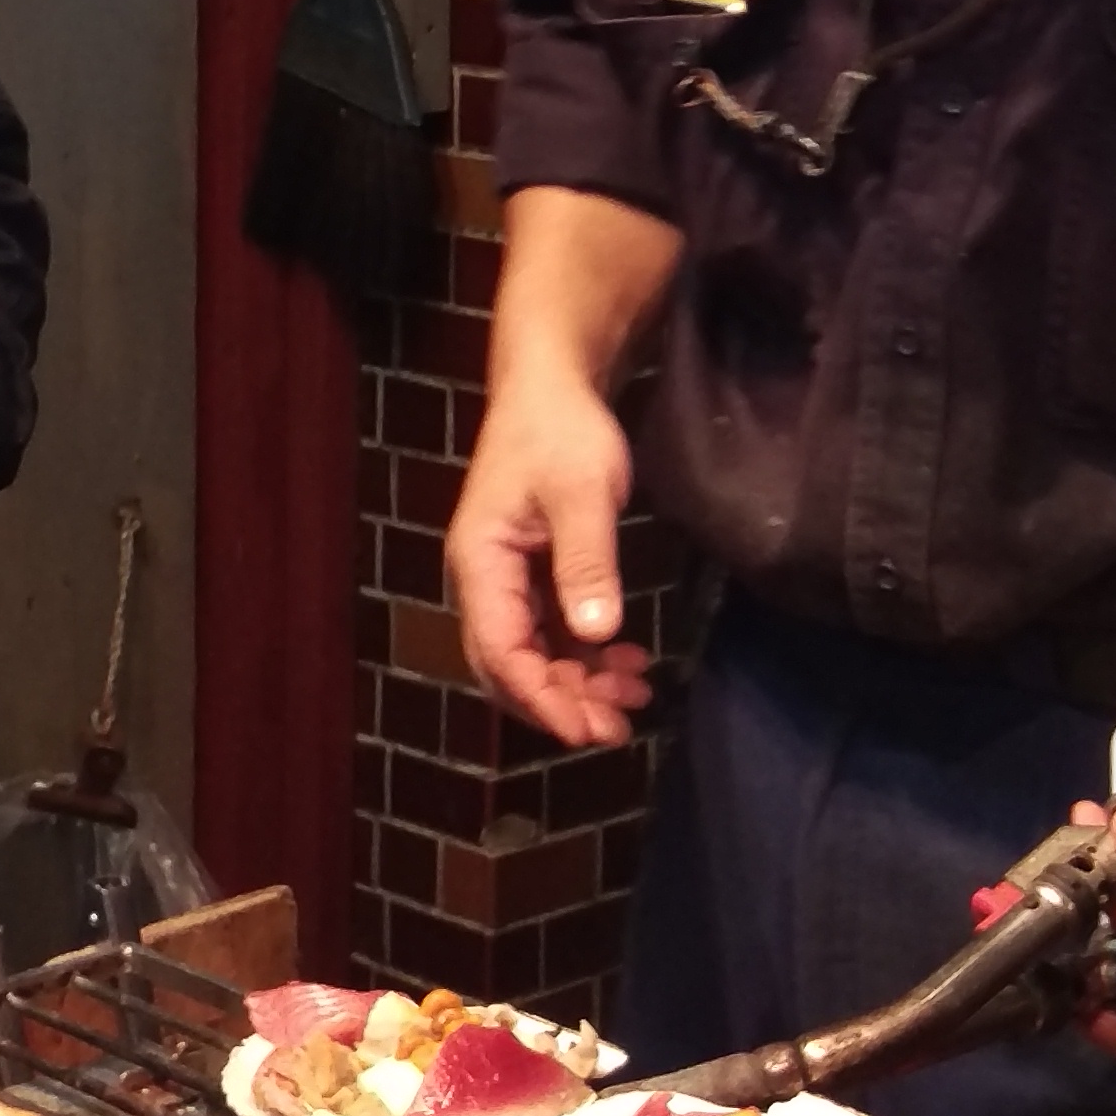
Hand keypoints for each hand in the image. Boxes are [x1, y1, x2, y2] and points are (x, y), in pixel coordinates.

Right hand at [447, 369, 652, 748]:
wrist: (551, 385)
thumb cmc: (561, 432)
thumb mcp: (582, 494)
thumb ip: (586, 564)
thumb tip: (598, 634)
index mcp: (480, 564)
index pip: (501, 652)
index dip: (541, 698)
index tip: (585, 730)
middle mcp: (483, 580)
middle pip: (509, 666)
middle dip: (561, 702)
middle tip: (618, 728)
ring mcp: (505, 579)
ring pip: (533, 654)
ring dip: (579, 683)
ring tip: (635, 698)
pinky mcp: (531, 573)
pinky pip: (551, 631)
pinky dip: (586, 654)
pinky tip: (627, 662)